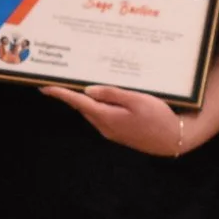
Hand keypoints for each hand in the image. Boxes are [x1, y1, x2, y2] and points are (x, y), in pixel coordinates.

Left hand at [41, 84, 184, 157]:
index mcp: (107, 117)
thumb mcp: (137, 100)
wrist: (173, 140)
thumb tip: (88, 91)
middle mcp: (105, 127)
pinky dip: (99, 106)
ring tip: (83, 84)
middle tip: (63, 79)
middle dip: (72, 95)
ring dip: (87, 100)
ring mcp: (111, 132)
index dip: (61, 94)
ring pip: (93, 112)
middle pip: (83, 107)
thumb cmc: (159, 117)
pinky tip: (105, 97)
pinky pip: (103, 116)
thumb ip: (112, 94)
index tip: (45, 87)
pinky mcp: (119, 133)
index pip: (78, 103)